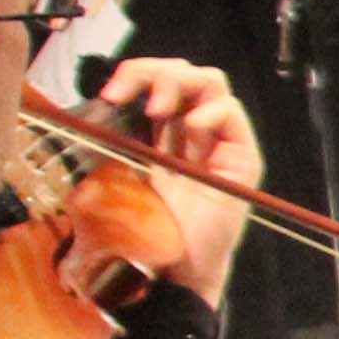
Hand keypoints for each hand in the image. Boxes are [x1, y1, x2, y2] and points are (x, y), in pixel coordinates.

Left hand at [92, 56, 260, 301]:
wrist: (175, 266)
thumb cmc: (148, 227)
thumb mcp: (122, 172)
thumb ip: (119, 137)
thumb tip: (95, 102)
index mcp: (164, 131)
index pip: (157, 81)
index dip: (135, 75)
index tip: (110, 93)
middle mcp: (194, 129)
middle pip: (185, 72)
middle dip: (155, 72)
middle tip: (129, 94)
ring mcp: (221, 140)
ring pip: (211, 81)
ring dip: (179, 85)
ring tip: (158, 110)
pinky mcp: (243, 156)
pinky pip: (231, 112)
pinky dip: (207, 115)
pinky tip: (191, 135)